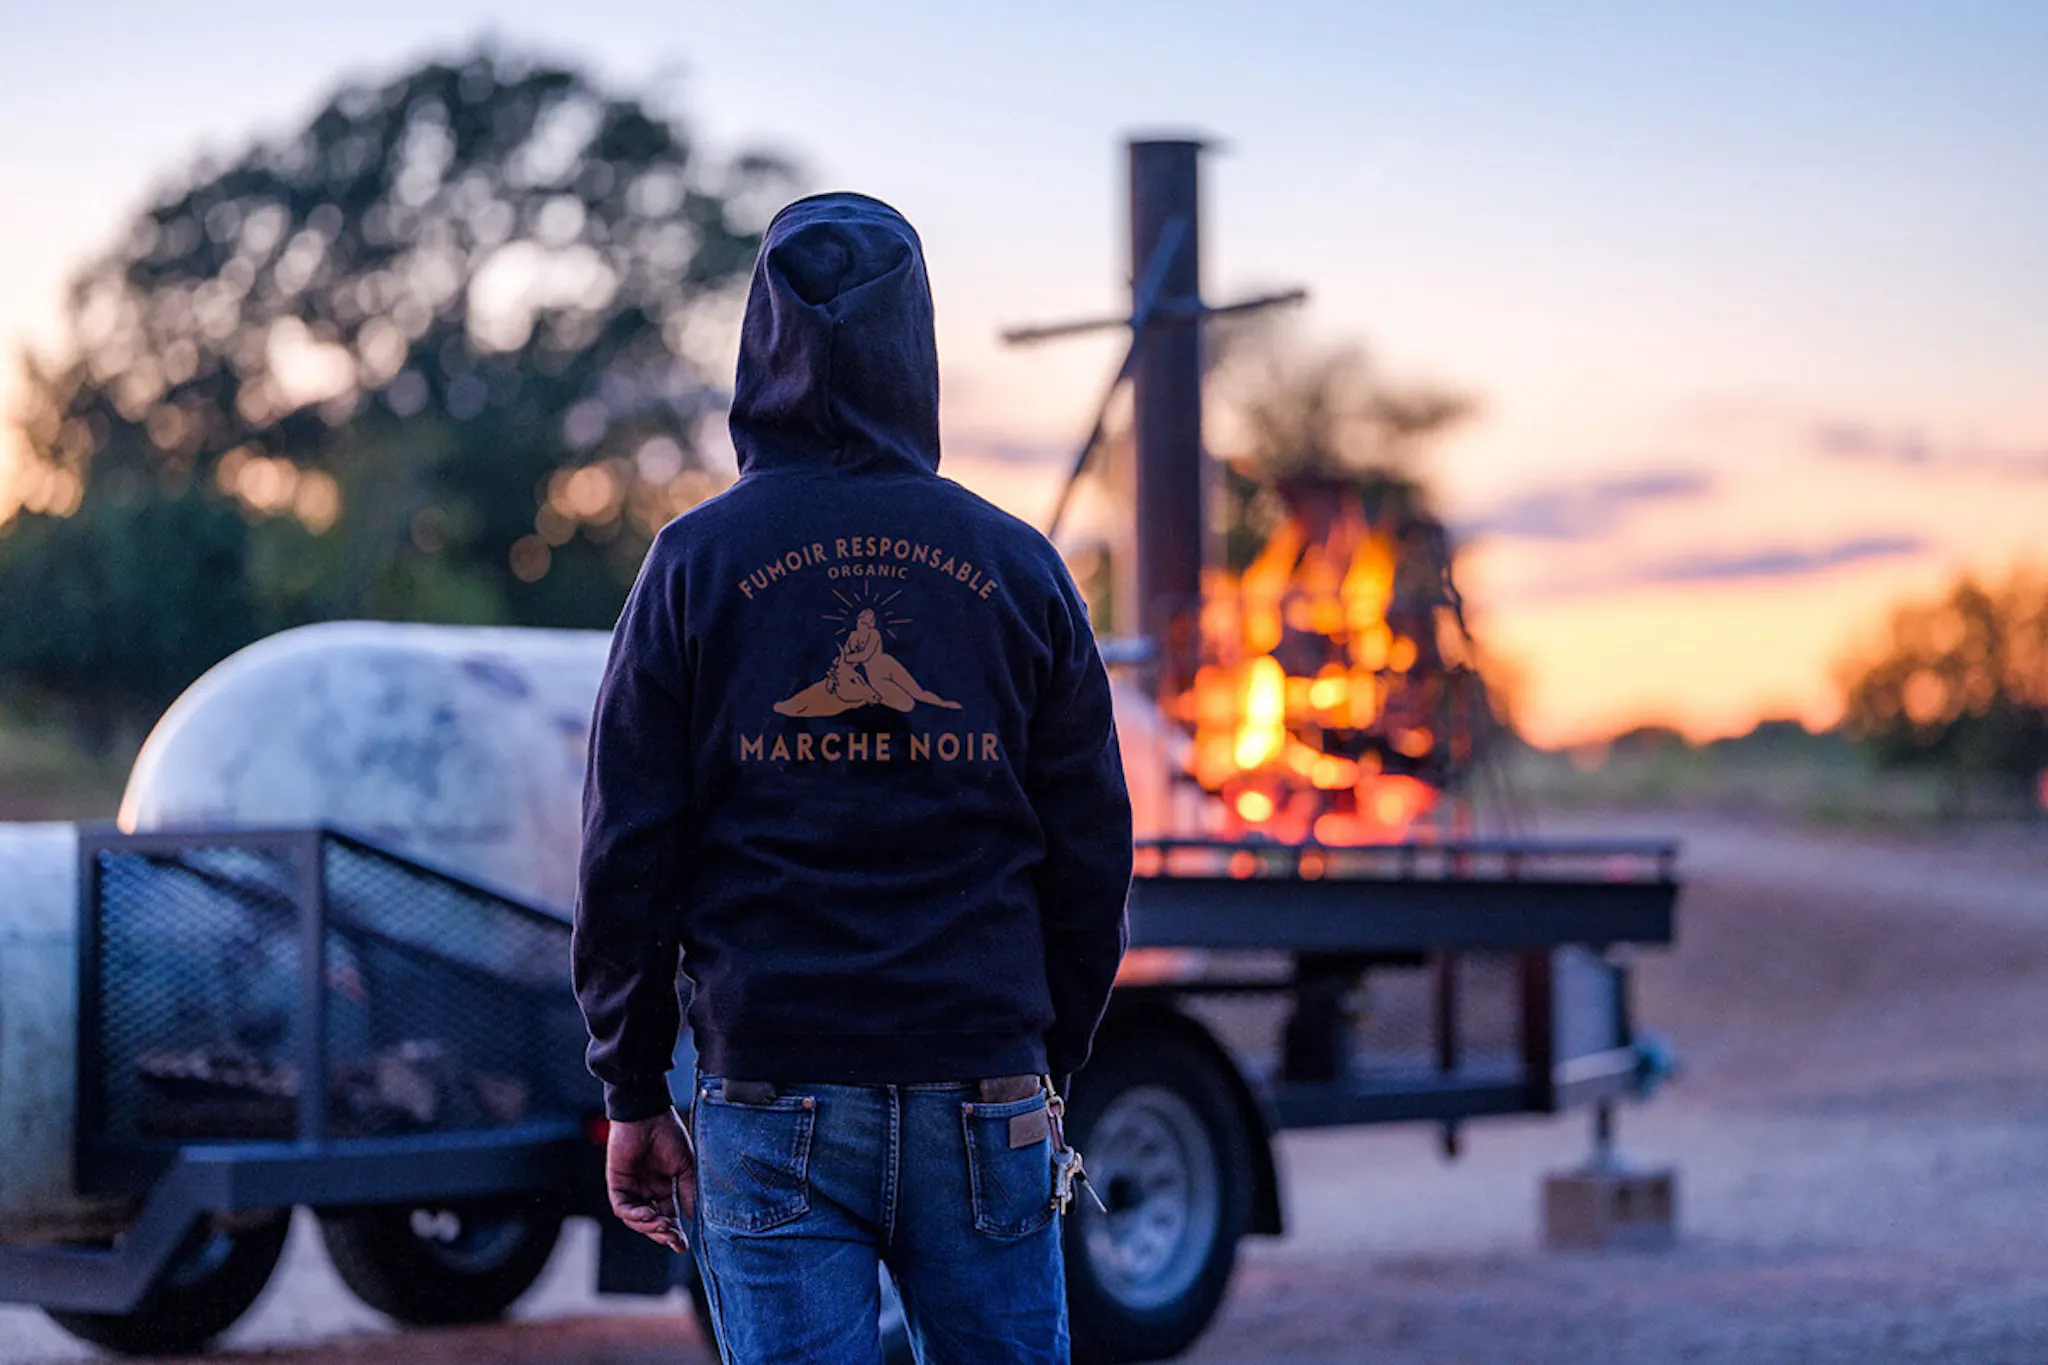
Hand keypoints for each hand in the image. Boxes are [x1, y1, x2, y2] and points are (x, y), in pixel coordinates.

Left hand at [606, 1109, 694, 1252]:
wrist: (648, 1114)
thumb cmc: (669, 1134)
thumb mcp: (686, 1166)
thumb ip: (688, 1191)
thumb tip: (693, 1218)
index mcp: (664, 1187)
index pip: (669, 1217)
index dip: (675, 1233)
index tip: (683, 1247)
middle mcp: (647, 1191)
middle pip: (652, 1223)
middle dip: (663, 1234)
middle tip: (674, 1241)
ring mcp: (631, 1188)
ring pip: (636, 1219)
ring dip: (649, 1226)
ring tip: (663, 1226)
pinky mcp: (617, 1183)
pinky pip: (622, 1207)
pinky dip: (635, 1214)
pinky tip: (648, 1214)